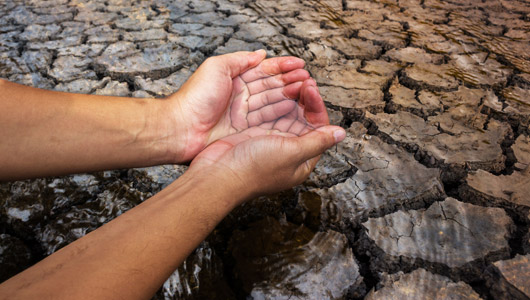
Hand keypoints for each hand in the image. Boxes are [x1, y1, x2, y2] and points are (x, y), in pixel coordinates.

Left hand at [164, 50, 311, 162]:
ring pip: (272, 102)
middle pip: (271, 86)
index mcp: (234, 78)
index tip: (299, 65)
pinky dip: (282, 114)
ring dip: (290, 96)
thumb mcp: (216, 68)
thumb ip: (240, 60)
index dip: (282, 67)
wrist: (180, 129)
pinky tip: (294, 109)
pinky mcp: (245, 131)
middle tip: (308, 79)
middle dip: (291, 81)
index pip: (263, 70)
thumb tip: (260, 54)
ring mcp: (244, 114)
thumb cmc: (194, 98)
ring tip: (306, 91)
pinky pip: (267, 120)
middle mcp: (241, 96)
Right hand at [187, 83, 345, 201]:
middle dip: (305, 99)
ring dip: (291, 97)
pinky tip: (275, 89)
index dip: (317, 106)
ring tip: (292, 80)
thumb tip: (341, 133)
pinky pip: (270, 114)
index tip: (311, 88)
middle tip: (304, 80)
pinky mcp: (255, 134)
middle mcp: (289, 150)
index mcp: (302, 159)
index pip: (318, 127)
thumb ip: (317, 142)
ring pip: (287, 114)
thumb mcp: (292, 153)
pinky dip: (274, 101)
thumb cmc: (254, 169)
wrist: (218, 174)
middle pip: (303, 118)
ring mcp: (271, 142)